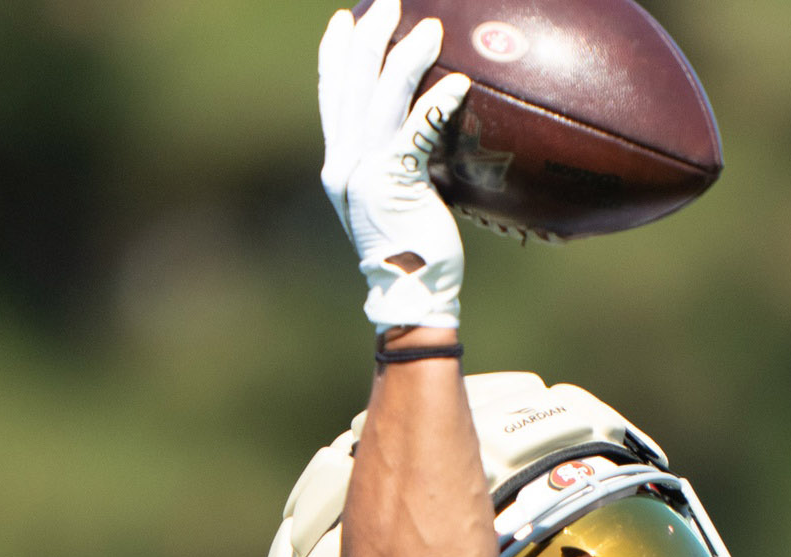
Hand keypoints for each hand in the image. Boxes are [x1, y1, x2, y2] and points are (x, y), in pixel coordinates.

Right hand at [318, 2, 471, 331]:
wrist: (411, 294)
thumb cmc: (416, 252)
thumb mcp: (400, 200)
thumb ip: (402, 164)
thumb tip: (431, 134)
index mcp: (340, 164)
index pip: (333, 97)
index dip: (335, 56)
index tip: (344, 22)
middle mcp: (345, 163)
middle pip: (351, 85)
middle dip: (368, 38)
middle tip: (388, 4)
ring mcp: (366, 172)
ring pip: (380, 99)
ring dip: (404, 57)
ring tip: (429, 27)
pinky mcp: (394, 184)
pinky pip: (417, 131)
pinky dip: (436, 102)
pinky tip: (457, 80)